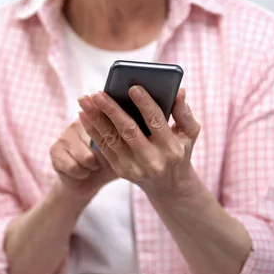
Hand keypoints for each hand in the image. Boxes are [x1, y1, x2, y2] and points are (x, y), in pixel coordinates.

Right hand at [49, 120, 117, 199]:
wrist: (86, 182)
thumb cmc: (107, 164)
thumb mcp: (120, 152)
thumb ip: (125, 139)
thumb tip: (131, 131)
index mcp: (95, 118)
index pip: (107, 126)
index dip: (113, 145)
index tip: (112, 154)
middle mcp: (78, 123)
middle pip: (98, 143)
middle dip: (103, 159)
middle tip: (100, 162)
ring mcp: (65, 135)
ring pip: (86, 157)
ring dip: (91, 167)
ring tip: (91, 166)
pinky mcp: (55, 150)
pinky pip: (74, 167)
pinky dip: (81, 174)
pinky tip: (81, 171)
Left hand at [77, 87, 200, 198]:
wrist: (168, 186)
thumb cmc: (179, 151)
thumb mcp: (189, 134)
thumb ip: (184, 112)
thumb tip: (179, 91)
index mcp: (171, 148)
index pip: (156, 122)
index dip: (144, 104)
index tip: (132, 87)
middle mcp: (153, 160)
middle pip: (129, 130)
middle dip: (111, 110)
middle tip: (98, 93)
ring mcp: (134, 167)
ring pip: (111, 138)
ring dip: (95, 118)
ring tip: (84, 100)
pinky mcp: (121, 170)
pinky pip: (104, 147)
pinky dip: (92, 130)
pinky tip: (84, 114)